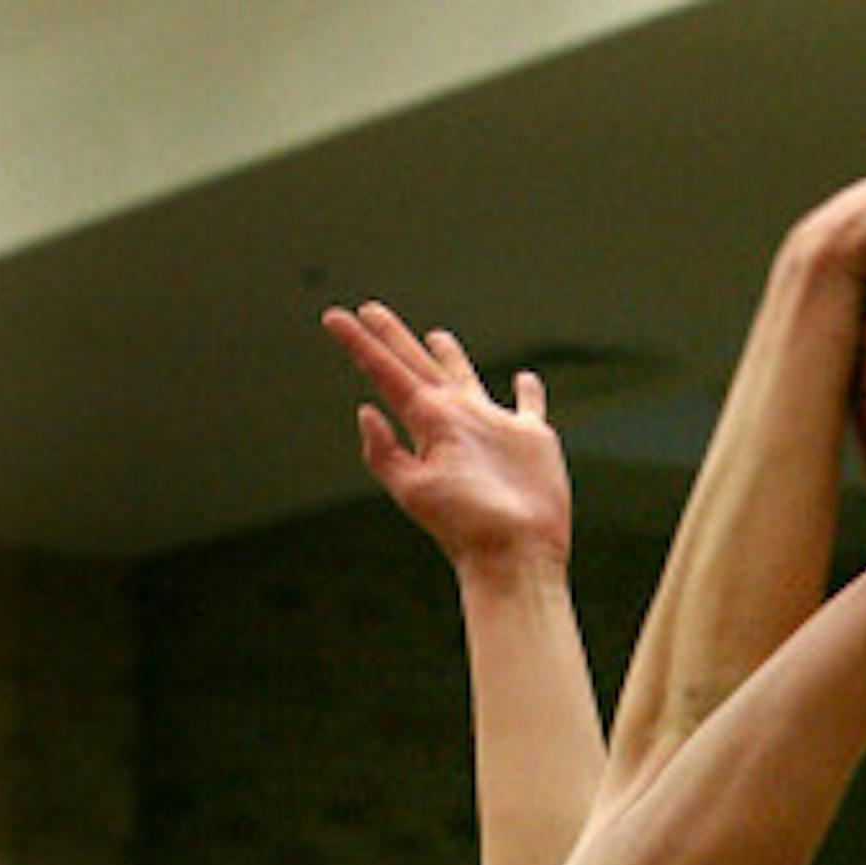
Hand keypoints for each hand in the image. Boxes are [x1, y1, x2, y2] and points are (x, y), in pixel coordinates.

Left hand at [322, 302, 572, 568]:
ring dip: (450, 357)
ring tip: (436, 336)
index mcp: (428, 423)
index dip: (360, 346)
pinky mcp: (532, 439)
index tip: (333, 319)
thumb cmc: (465, 527)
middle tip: (371, 311)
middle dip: (394, 339)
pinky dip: (528, 392)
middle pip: (418, 366)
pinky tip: (525, 380)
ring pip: (466, 378)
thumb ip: (384, 454)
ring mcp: (494, 427)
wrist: (515, 553)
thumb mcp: (414, 490)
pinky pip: (529, 406)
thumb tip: (365, 411)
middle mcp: (457, 418)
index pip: (386, 373)